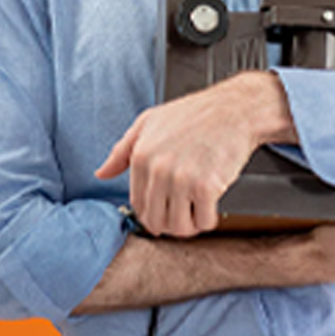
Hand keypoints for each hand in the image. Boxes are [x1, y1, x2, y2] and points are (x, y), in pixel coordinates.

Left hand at [94, 73, 293, 237]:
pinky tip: (211, 205)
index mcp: (141, 156)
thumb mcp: (148, 122)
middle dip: (170, 222)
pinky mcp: (207, 186)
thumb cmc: (194, 114)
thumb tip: (101, 174)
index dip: (152, 212)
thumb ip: (121, 151)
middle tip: (183, 211)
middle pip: (156, 221)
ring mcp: (182, 179)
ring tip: (197, 209)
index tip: (164, 208)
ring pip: (179, 227)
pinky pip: (204, 222)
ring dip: (189, 224)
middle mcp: (158, 169)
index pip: (137, 205)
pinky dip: (209, 219)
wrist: (233, 109)